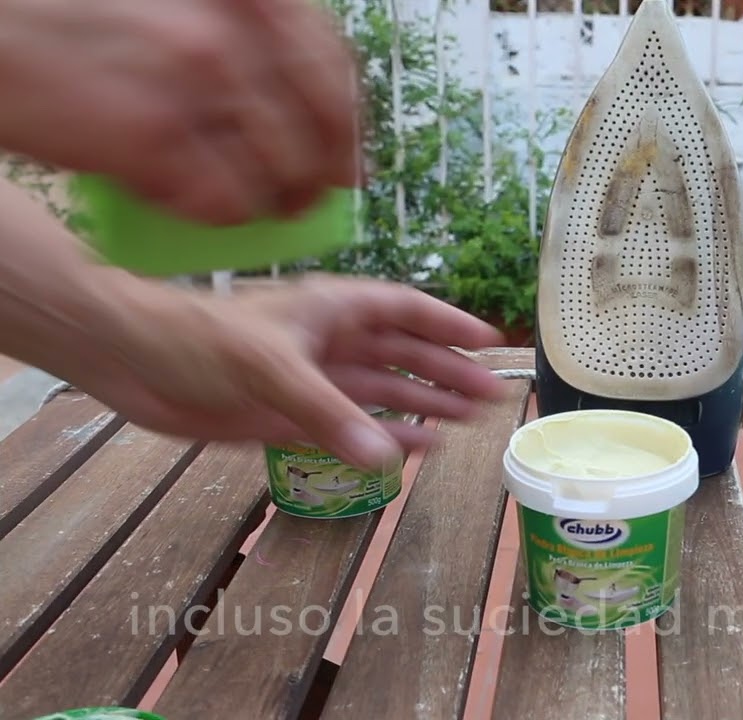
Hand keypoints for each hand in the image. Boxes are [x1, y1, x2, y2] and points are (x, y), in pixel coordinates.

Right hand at [0, 0, 359, 223]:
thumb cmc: (70, 21)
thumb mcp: (173, 6)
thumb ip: (241, 41)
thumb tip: (301, 112)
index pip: (332, 65)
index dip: (348, 123)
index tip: (349, 155)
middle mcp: (228, 31)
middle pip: (321, 124)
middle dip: (322, 174)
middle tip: (307, 198)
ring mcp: (193, 81)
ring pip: (281, 170)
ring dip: (275, 201)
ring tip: (254, 207)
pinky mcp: (150, 137)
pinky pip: (224, 200)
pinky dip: (224, 214)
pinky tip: (202, 206)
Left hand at [66, 272, 506, 471]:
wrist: (134, 362)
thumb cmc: (201, 340)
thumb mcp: (269, 366)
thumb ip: (328, 412)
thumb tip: (384, 456)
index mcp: (332, 308)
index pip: (405, 310)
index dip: (449, 325)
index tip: (489, 344)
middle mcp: (332, 341)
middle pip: (405, 354)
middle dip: (448, 373)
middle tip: (492, 397)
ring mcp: (315, 379)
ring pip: (385, 390)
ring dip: (425, 403)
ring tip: (470, 420)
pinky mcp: (293, 414)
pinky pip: (353, 425)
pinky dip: (385, 435)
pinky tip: (417, 447)